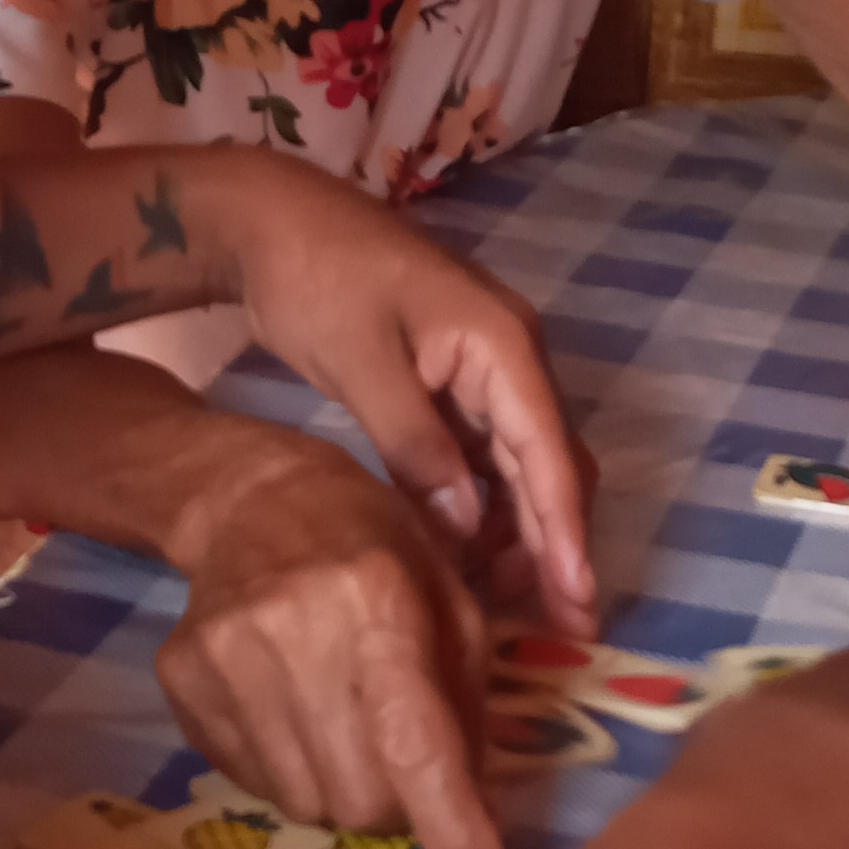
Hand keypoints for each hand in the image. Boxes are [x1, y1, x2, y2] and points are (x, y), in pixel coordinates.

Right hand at [162, 437, 515, 848]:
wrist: (249, 498)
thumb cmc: (375, 543)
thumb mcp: (449, 592)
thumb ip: (468, 696)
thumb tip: (472, 805)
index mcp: (379, 600)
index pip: (417, 741)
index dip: (455, 826)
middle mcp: (296, 631)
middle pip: (360, 797)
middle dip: (396, 805)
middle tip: (400, 762)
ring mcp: (226, 658)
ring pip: (305, 803)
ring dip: (340, 790)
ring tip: (340, 724)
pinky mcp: (181, 680)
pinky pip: (252, 783)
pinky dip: (289, 772)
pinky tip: (292, 713)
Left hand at [209, 155, 597, 646]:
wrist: (269, 219)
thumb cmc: (315, 279)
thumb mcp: (362, 365)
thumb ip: (416, 448)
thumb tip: (465, 534)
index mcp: (502, 344)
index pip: (548, 454)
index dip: (564, 536)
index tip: (578, 605)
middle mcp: (510, 358)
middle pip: (549, 466)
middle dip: (554, 547)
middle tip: (557, 630)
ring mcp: (482, 371)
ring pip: (520, 468)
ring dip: (517, 534)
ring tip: (506, 608)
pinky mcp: (450, 385)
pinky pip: (484, 458)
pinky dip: (482, 509)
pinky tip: (467, 557)